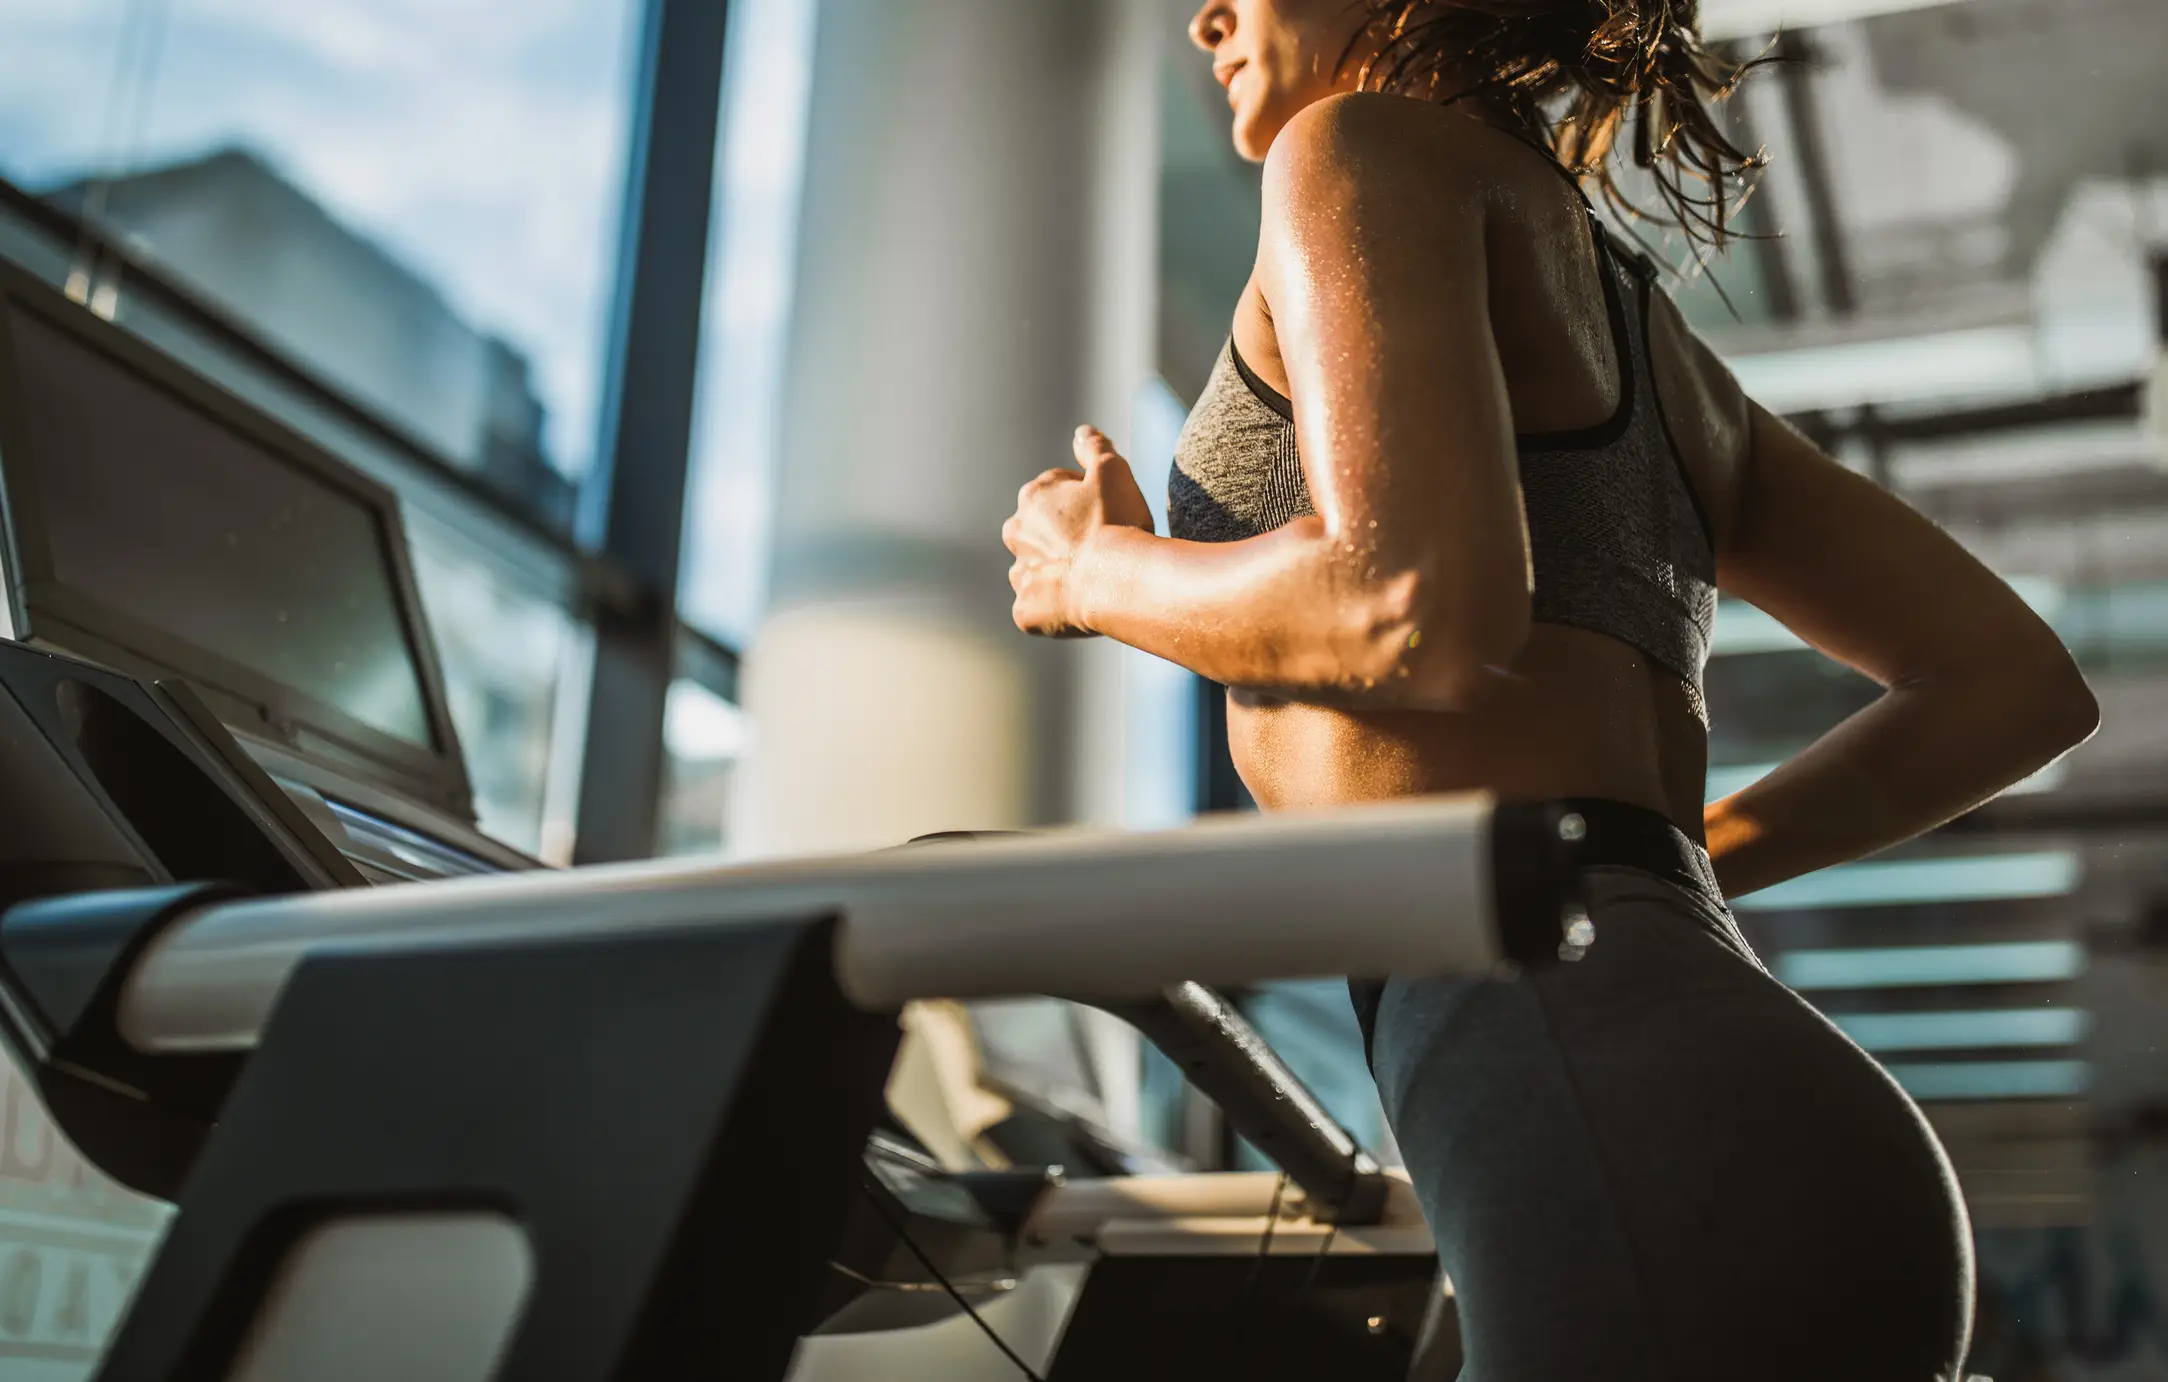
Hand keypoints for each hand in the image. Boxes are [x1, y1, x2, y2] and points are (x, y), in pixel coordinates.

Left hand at [1004, 426, 1155, 636]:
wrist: (1115, 581)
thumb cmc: (1116, 523)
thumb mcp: (1113, 472)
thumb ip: (1095, 448)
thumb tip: (1082, 431)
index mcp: (1033, 498)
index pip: (1055, 493)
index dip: (1085, 503)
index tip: (1107, 515)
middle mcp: (1017, 534)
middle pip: (1037, 532)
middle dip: (1060, 538)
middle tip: (1097, 548)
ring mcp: (1019, 576)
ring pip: (1034, 572)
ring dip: (1055, 573)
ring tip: (1089, 580)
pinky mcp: (1025, 613)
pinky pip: (1036, 610)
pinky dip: (1053, 610)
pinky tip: (1078, 607)